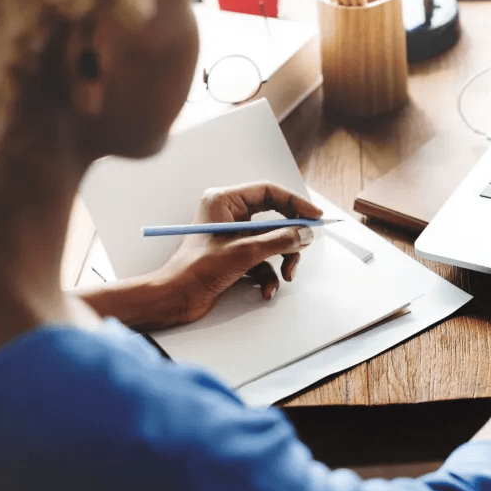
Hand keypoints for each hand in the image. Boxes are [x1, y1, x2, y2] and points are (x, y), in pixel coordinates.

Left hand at [153, 181, 322, 324]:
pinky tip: (266, 290)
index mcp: (224, 201)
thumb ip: (279, 241)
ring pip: (271, 242)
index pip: (268, 192)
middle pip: (273, 218)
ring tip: (286, 275)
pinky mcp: (234, 256)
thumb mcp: (245, 252)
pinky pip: (262, 260)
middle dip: (289, 237)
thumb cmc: (197, 270)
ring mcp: (232, 236)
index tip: (315, 216)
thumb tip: (305, 234)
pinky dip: (268, 275)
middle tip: (304, 246)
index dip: (295, 203)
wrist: (175, 299)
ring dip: (282, 260)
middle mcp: (228, 215)